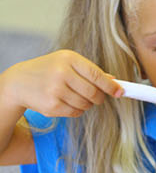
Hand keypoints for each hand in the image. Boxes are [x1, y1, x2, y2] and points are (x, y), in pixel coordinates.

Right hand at [1, 50, 122, 116]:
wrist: (18, 82)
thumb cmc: (48, 70)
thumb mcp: (66, 62)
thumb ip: (90, 70)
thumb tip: (113, 81)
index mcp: (68, 59)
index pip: (97, 75)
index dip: (111, 86)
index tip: (120, 92)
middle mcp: (62, 74)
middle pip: (94, 92)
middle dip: (100, 97)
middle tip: (97, 97)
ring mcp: (55, 91)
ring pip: (86, 104)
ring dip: (87, 104)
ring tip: (76, 96)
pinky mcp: (51, 106)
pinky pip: (76, 112)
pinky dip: (77, 110)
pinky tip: (66, 102)